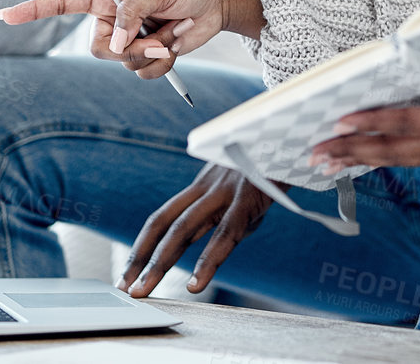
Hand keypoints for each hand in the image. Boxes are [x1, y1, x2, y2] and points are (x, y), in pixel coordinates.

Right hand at [0, 0, 267, 74]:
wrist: (219, 0)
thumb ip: (132, 12)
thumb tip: (114, 44)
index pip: (62, 1)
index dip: (33, 9)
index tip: (4, 16)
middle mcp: (112, 18)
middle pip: (97, 48)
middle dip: (127, 47)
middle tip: (155, 33)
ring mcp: (129, 39)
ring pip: (122, 63)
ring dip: (151, 52)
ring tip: (172, 31)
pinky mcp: (147, 55)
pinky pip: (142, 74)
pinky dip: (162, 65)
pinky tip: (175, 46)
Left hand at [119, 165, 276, 296]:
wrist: (294, 130)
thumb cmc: (273, 161)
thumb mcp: (246, 188)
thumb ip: (229, 214)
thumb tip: (223, 241)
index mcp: (205, 185)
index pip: (163, 217)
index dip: (142, 245)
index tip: (128, 272)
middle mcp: (209, 186)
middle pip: (165, 223)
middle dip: (141, 259)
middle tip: (125, 289)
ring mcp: (227, 189)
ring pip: (185, 228)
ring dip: (160, 262)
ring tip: (144, 290)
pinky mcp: (250, 196)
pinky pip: (225, 232)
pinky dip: (208, 260)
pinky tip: (196, 283)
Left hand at [309, 46, 419, 172]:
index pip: (411, 122)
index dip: (376, 121)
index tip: (341, 119)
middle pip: (395, 151)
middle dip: (354, 151)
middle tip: (313, 154)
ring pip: (401, 158)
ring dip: (363, 159)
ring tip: (326, 162)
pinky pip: (413, 157)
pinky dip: (385, 157)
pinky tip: (367, 155)